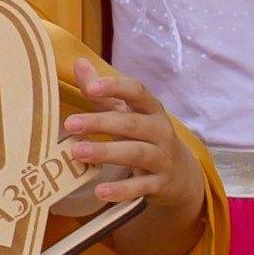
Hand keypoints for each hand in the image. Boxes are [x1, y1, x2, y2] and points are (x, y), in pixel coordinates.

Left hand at [63, 59, 204, 224]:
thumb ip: (104, 93)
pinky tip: (100, 191)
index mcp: (151, 109)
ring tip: (77, 152)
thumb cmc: (147, 137)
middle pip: (131, 123)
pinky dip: (121, 190)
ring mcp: (163, 158)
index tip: (91, 87)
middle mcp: (160, 131)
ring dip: (106, 152)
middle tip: (71, 124)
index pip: (137, 91)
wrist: (182, 175)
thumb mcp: (130, 114)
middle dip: (101, 123)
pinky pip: (140, 186)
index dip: (115, 87)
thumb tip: (79, 63)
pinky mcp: (160, 184)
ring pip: (135, 153)